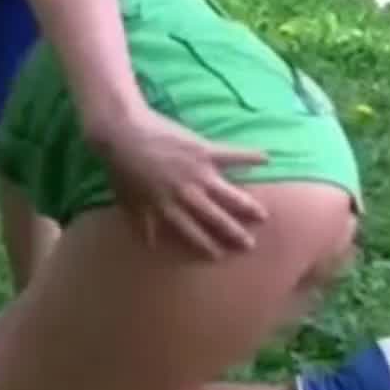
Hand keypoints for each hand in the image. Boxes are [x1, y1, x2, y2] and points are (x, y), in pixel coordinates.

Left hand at [90, 107, 269, 258]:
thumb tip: (151, 244)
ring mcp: (197, 172)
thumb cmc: (122, 168)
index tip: (220, 256)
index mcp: (168, 207)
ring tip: (263, 215)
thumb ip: (143, 223)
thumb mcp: (129, 202)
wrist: (122, 133)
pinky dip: (249, 156)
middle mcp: (187, 194)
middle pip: (215, 217)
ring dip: (246, 205)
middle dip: (233, 232)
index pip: (192, 232)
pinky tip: (266, 158)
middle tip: (250, 245)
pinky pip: (231, 154)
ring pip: (228, 194)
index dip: (206, 245)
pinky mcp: (203, 149)